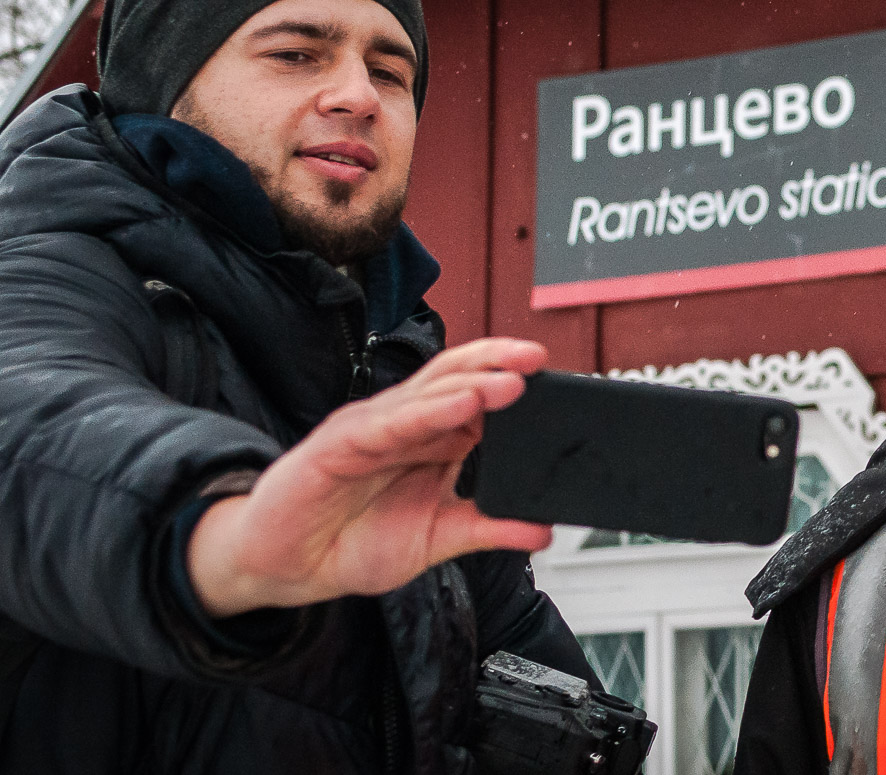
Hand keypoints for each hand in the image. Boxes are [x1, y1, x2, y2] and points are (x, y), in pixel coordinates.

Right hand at [187, 337, 553, 618]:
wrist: (287, 567)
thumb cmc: (354, 544)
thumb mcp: (437, 541)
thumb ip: (489, 531)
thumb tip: (544, 529)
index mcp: (432, 440)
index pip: (478, 397)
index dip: (514, 384)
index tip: (555, 383)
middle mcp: (406, 425)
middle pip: (457, 379)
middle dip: (499, 364)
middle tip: (539, 361)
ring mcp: (373, 429)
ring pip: (428, 392)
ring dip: (472, 383)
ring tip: (512, 382)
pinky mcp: (340, 443)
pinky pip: (390, 423)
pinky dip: (427, 412)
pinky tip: (460, 406)